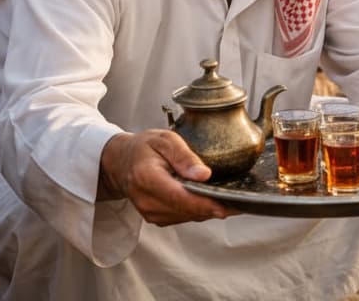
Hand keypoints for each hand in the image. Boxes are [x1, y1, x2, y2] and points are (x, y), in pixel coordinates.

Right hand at [99, 130, 233, 225]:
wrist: (121, 162)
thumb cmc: (144, 148)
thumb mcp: (165, 140)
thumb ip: (184, 156)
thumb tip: (204, 175)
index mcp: (147, 178)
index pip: (179, 197)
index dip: (204, 204)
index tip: (225, 207)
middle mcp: (146, 200)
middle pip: (186, 210)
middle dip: (213, 207)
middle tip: (238, 200)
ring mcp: (149, 212)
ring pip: (187, 216)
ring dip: (207, 209)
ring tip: (226, 197)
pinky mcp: (156, 218)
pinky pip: (183, 217)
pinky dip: (197, 209)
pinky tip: (208, 199)